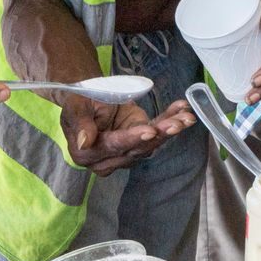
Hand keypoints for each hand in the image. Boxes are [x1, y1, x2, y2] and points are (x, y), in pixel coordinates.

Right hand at [60, 95, 194, 176]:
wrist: (88, 100)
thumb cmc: (79, 103)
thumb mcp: (74, 108)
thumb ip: (80, 124)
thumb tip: (85, 143)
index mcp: (88, 154)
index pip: (113, 146)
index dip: (132, 138)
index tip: (150, 130)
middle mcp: (109, 159)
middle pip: (137, 148)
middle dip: (159, 134)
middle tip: (178, 124)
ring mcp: (127, 152)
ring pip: (151, 143)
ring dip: (170, 129)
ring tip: (186, 117)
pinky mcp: (140, 141)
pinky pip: (157, 132)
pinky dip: (171, 120)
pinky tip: (183, 111)